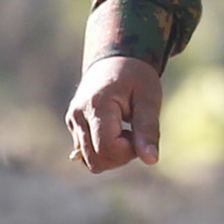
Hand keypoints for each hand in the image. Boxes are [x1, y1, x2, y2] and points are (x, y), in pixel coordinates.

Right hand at [67, 54, 163, 171]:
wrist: (115, 62)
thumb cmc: (136, 78)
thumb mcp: (149, 99)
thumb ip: (148, 130)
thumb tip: (151, 161)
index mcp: (96, 106)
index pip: (107, 147)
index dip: (129, 151)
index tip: (141, 135)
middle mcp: (78, 116)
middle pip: (96, 160)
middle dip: (121, 156)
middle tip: (135, 133)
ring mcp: (73, 122)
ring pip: (91, 161)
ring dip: (113, 155)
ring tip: (125, 132)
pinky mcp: (74, 127)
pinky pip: (88, 154)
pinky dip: (105, 151)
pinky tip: (116, 134)